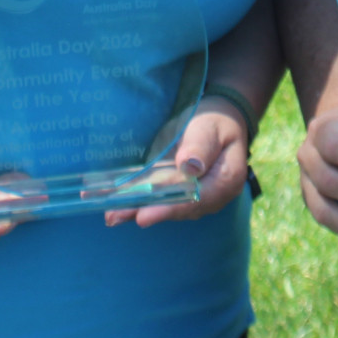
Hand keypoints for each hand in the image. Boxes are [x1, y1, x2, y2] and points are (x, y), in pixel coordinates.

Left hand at [106, 100, 249, 228]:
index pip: (195, 200)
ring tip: (111, 214)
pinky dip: (140, 202)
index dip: (167, 208)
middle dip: (145, 212)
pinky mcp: (181, 192)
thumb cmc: (216, 121)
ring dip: (138, 209)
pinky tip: (117, 206)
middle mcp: (212, 196)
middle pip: (176, 208)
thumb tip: (189, 167)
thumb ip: (201, 146)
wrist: (219, 121)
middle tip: (114, 216)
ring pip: (166, 206)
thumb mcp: (211, 127)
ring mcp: (197, 197)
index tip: (143, 216)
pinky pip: (161, 199)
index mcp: (226, 180)